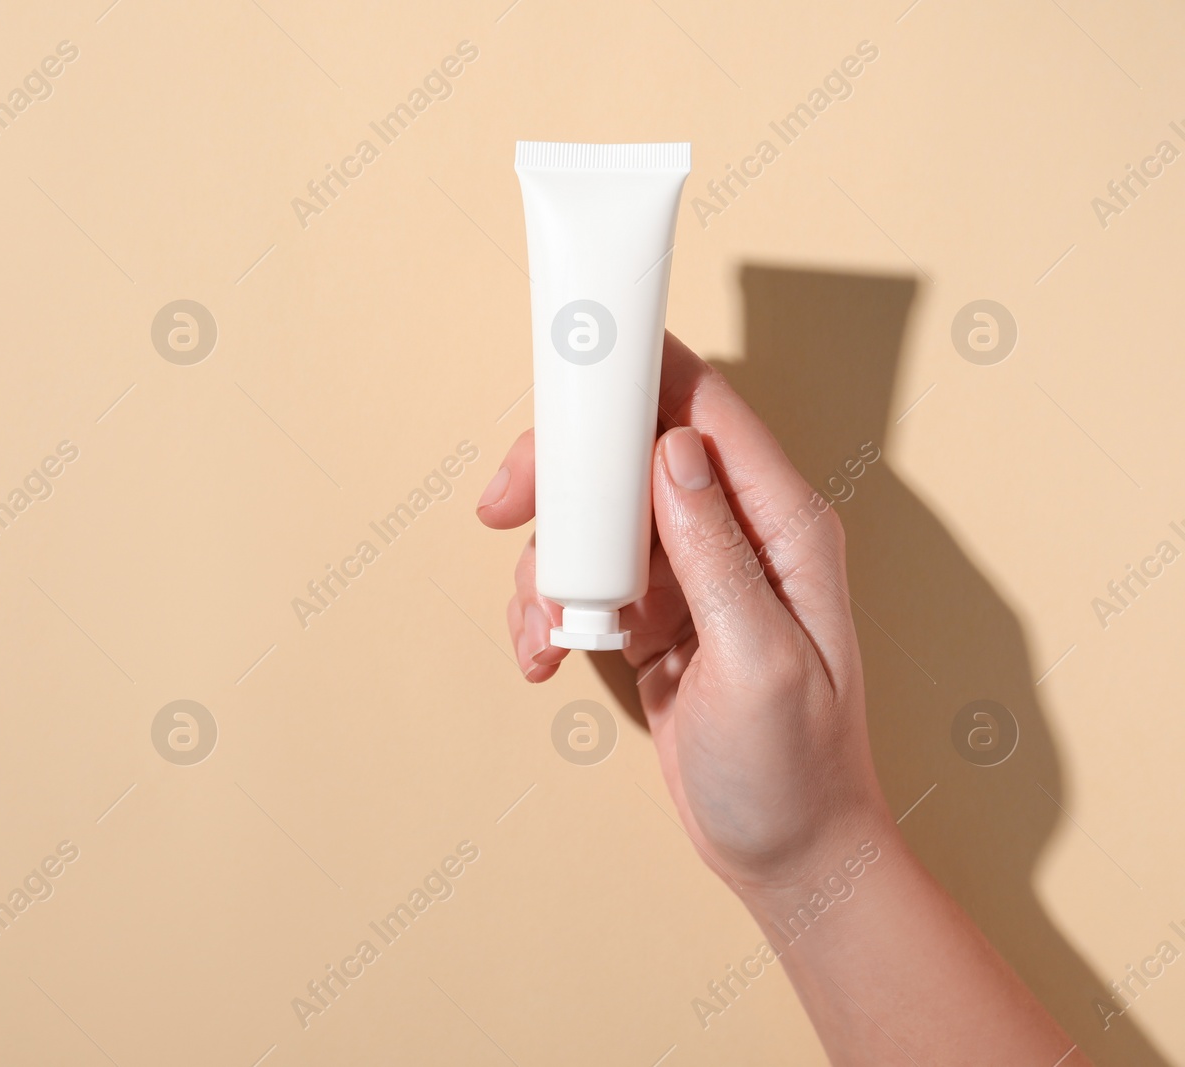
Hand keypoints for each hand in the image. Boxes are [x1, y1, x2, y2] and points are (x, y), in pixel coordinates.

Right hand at [476, 332, 890, 893]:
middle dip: (560, 477)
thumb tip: (671, 453)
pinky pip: (586, 579)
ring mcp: (691, 573)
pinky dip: (551, 610)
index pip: (705, 409)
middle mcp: (735, 533)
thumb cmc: (797, 769)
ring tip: (542, 631)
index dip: (634, 375)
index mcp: (782, 525)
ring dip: (548, 565)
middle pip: (629, 454)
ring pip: (595, 519)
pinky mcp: (656, 613)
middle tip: (504, 508)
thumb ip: (717, 553)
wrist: (788, 855)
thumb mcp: (761, 662)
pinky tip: (547, 655)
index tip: (566, 375)